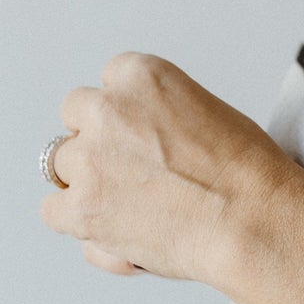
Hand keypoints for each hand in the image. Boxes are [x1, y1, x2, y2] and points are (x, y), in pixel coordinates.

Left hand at [40, 52, 289, 286]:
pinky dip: (77, 222)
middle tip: (133, 170)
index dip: (125, 114)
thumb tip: (138, 147)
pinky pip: (52, 210)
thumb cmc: (247, 172)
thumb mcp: (206, 111)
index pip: (108, 82)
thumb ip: (159, 115)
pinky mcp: (80, 208)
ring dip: (87, 182)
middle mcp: (107, 109)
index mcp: (141, 75)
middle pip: (76, 118)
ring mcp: (89, 159)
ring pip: (61, 165)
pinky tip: (113, 228)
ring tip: (130, 205)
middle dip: (98, 141)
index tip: (142, 135)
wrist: (251, 220)